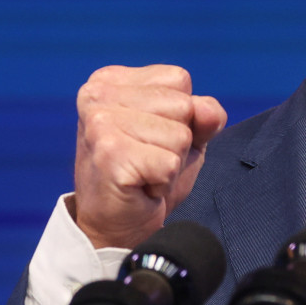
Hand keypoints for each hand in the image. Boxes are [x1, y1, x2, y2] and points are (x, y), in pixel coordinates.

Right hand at [72, 65, 226, 248]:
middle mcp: (98, 94)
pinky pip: (171, 163)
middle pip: (183, 105)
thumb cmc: (148, 175)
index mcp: (111, 80)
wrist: (117, 225)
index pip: (179, 79)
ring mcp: (101, 123)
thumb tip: (208, 110)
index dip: (181, 116)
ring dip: (171, 163)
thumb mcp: (186, 135)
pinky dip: (164, 182)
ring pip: (180, 136)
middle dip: (178, 141)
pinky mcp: (110, 153)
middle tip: (148, 159)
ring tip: (144, 172)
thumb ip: (205, 115)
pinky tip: (140, 186)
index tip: (152, 138)